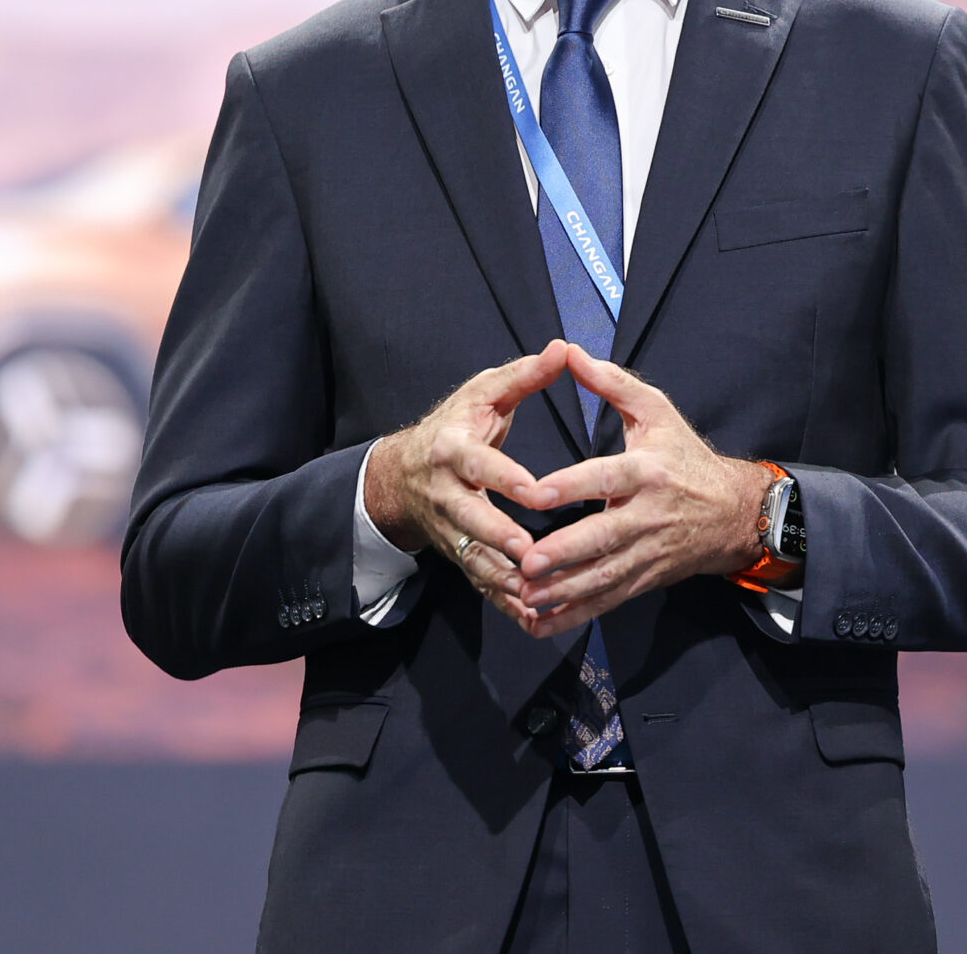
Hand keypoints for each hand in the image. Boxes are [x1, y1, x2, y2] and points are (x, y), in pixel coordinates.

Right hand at [364, 341, 566, 624]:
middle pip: (470, 518)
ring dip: (501, 578)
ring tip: (534, 594)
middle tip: (530, 554)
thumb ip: (524, 376)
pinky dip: (502, 600)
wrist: (403, 472)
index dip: (505, 478)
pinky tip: (532, 616)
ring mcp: (448, 526)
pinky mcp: (455, 552)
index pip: (479, 464)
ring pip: (472, 557)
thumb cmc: (456, 425)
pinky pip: (478, 581)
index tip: (535, 490)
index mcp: (453, 449)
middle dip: (499, 537)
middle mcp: (446, 492)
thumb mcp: (483, 393)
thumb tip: (562, 348)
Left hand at [512, 346, 768, 638]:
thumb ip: (612, 383)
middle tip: (526, 560)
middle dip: (565, 553)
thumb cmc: (685, 456)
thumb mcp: (657, 412)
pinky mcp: (645, 578)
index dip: (571, 486)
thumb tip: (570, 352)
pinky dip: (576, 614)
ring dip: (564, 590)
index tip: (536, 493)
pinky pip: (608, 599)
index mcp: (647, 470)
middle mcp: (648, 514)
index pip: (606, 477)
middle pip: (603, 536)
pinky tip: (542, 621)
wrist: (733, 512)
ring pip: (603, 575)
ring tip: (526, 594)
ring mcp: (648, 551)